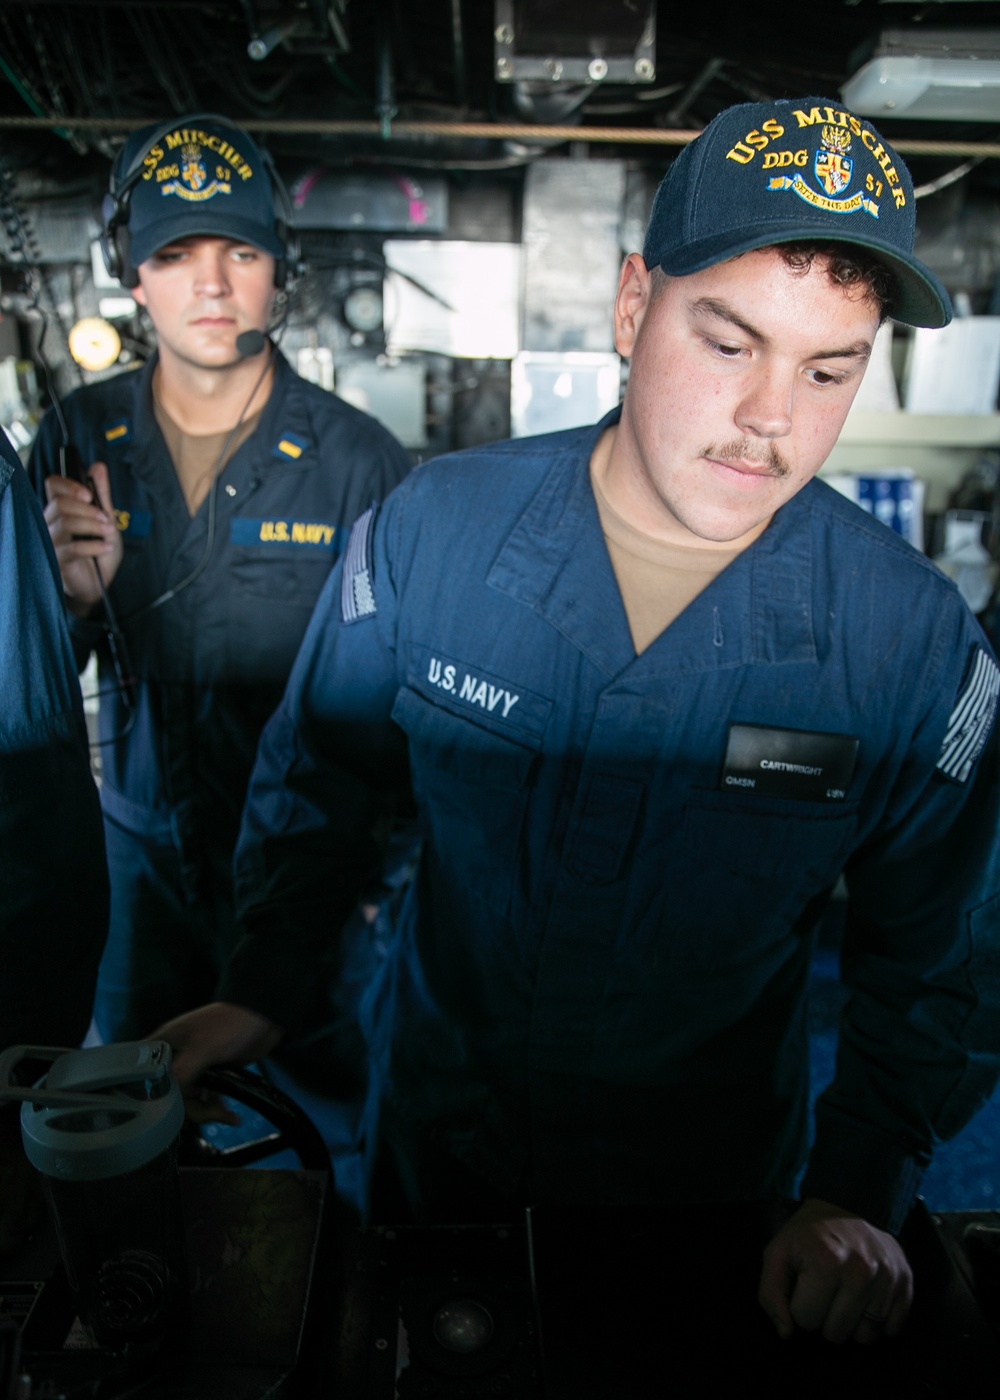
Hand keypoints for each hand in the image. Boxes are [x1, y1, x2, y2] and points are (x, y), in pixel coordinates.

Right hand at [43, 462, 122, 614]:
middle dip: (88, 509)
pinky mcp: (57, 562)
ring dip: (92, 526)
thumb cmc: (98, 550)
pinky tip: (106, 548)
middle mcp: (50, 523)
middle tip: (106, 520)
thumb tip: (98, 465)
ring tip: (109, 533)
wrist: (99, 583)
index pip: (53, 485)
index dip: (70, 485)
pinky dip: (93, 546)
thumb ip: (101, 494)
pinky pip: (72, 549)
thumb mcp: (105, 519)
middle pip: (60, 503)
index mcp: (60, 509)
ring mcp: (51, 542)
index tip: (89, 495)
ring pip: (65, 523)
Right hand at [149, 1001, 283, 1123]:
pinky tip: (228, 1113)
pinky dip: (215, 1107)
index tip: (170, 1108)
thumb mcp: (202, 1047)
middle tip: (208, 1112)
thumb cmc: (231, 1022)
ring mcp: (195, 1065)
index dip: (154, 1095)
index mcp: (166, 1043)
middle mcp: (177, 1056)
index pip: (146, 1075)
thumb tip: (169, 1097)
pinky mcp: (213, 1073)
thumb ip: (181, 1072)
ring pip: (188, 1098)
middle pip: (170, 1093)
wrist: (263, 1019)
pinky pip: (206, 1097)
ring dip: (205, 1110)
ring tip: (223, 1113)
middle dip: (189, 1108)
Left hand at [758, 1198, 912, 1344]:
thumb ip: (770, 1293)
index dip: (800, 1307)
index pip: (805, 1320)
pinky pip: (891, 1329)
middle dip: (825, 1317)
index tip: (805, 1286)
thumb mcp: (778, 1252)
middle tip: (825, 1289)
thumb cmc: (810, 1233)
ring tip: (845, 1293)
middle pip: (836, 1334)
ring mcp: (887, 1277)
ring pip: (864, 1337)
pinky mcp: (906, 1282)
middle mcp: (861, 1271)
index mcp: (825, 1261)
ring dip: (852, 1322)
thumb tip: (787, 1332)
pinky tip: (866, 1297)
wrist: (849, 1202)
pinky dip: (877, 1320)